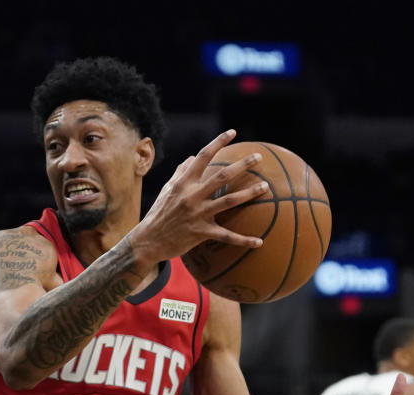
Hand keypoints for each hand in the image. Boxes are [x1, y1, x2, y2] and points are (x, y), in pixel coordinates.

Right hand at [128, 129, 266, 265]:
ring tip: (265, 187)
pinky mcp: (201, 232)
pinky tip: (259, 241)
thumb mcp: (167, 190)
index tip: (232, 132)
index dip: (218, 142)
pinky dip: (244, 240)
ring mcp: (197, 214)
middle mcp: (192, 196)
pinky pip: (226, 236)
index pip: (202, 157)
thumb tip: (191, 158)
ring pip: (228, 201)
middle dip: (242, 165)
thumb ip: (180, 173)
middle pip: (221, 176)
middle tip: (258, 157)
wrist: (148, 241)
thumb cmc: (158, 214)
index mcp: (183, 183)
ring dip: (249, 194)